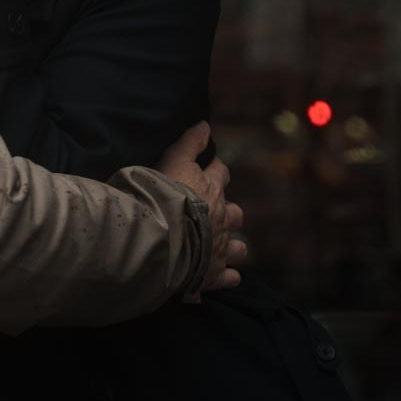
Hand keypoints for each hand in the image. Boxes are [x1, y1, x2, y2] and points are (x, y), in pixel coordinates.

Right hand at [157, 121, 245, 292]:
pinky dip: (229, 276)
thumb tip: (205, 123)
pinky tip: (227, 276)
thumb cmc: (163, 194)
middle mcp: (221, 217)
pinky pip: (230, 277)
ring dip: (234, 245)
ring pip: (239, 246)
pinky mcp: (214, 273)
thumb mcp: (173, 159)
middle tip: (218, 212)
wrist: (162, 235)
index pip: (220, 173)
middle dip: (229, 211)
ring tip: (226, 246)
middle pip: (235, 212)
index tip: (213, 169)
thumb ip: (189, 142)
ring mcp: (219, 247)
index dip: (217, 170)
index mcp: (211, 189)